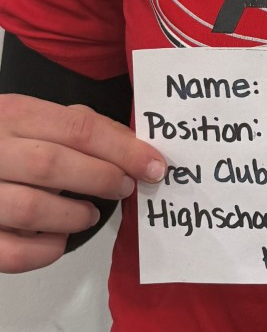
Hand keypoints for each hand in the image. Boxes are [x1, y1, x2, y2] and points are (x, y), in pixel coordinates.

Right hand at [0, 94, 165, 272]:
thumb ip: (80, 124)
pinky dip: (43, 251)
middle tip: (124, 188)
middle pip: (54, 165)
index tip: (153, 165)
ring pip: (30, 209)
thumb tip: (133, 145)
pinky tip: (58, 241)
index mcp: (14, 114)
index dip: (123, 149)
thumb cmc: (4, 137)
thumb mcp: (35, 115)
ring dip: (73, 216)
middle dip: (101, 179)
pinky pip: (10, 252)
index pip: (78, 128)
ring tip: (90, 215)